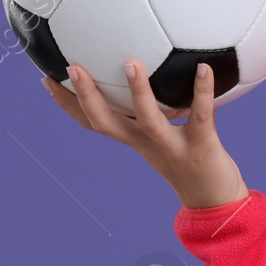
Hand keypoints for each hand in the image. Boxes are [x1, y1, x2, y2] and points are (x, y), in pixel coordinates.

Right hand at [43, 60, 250, 210]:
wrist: (217, 203)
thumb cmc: (196, 165)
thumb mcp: (173, 137)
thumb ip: (169, 110)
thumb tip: (171, 73)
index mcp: (137, 141)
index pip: (94, 122)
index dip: (69, 105)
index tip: (48, 80)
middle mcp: (148, 145)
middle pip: (107, 122)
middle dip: (85, 97)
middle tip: (71, 67)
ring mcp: (174, 147)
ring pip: (148, 119)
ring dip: (138, 92)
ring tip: (130, 63)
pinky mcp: (203, 146)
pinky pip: (201, 115)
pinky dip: (203, 91)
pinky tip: (204, 68)